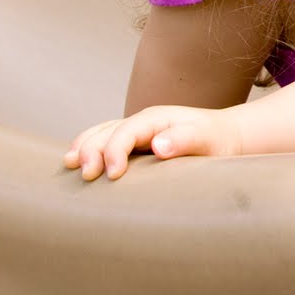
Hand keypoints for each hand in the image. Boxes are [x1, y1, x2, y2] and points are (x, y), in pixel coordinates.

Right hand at [63, 104, 242, 180]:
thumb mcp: (207, 139)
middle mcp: (141, 122)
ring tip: (68, 166)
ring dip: (83, 149)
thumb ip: (185, 140)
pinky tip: (77, 165)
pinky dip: (88, 151)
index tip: (112, 175)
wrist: (226, 137)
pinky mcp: (134, 145)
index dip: (114, 151)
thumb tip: (158, 145)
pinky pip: (105, 143)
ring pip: (99, 134)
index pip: (125, 131)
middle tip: (86, 176)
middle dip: (91, 151)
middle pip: (106, 131)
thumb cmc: (217, 140)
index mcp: (155, 119)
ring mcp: (135, 132)